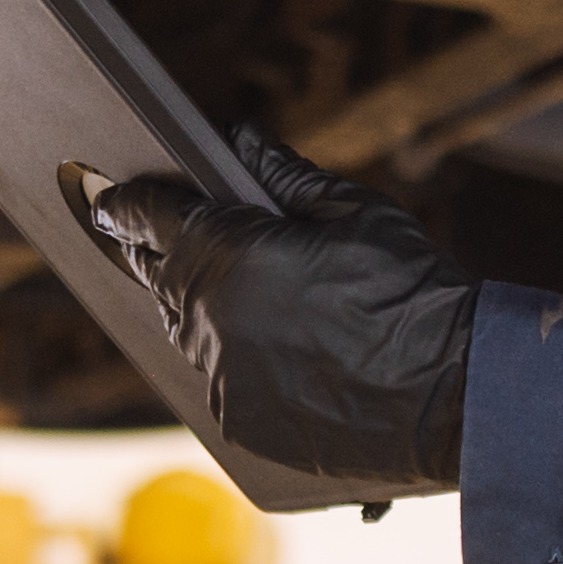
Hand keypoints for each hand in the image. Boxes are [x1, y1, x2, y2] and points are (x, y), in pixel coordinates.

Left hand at [85, 132, 473, 488]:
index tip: (108, 198)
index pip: (151, 218)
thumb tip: (242, 138)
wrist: (454, 395)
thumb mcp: (357, 212)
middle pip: (159, 277)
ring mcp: (221, 377)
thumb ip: (286, 176)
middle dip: (157, 253)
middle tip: (159, 239)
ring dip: (197, 308)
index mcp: (229, 254)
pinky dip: (232, 360)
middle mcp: (210, 318)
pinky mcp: (240, 425)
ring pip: (187, 333)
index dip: (127, 204)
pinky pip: (218, 381)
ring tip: (227, 292)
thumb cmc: (413, 294)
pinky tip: (268, 349)